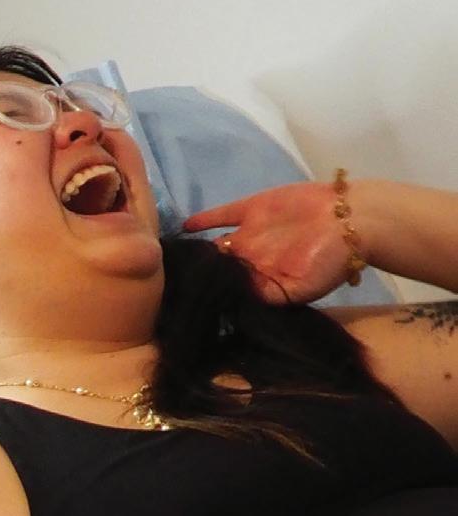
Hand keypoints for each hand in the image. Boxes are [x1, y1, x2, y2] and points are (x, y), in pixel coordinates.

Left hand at [182, 181, 357, 304]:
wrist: (353, 220)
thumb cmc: (331, 261)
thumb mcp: (299, 290)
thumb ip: (266, 297)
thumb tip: (230, 305)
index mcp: (258, 282)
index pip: (224, 292)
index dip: (205, 297)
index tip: (180, 304)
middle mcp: (249, 260)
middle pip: (214, 270)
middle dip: (194, 277)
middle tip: (163, 282)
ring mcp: (249, 234)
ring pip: (214, 244)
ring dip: (195, 250)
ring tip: (167, 255)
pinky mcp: (252, 209)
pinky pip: (222, 216)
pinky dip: (203, 221)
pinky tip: (184, 227)